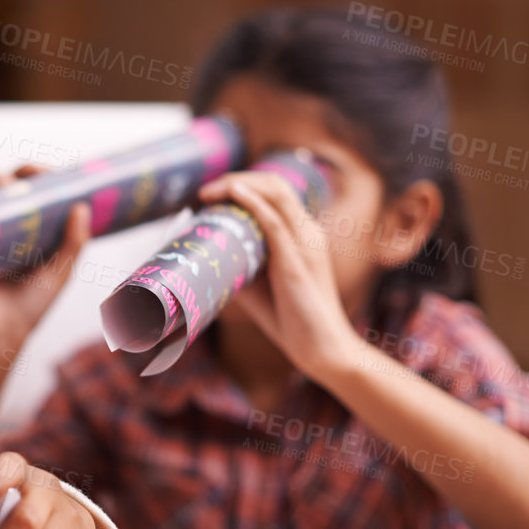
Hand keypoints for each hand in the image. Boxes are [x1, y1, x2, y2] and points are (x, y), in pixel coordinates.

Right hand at [0, 164, 92, 353]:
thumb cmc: (31, 307)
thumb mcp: (59, 274)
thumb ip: (73, 243)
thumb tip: (82, 206)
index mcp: (33, 234)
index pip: (34, 195)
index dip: (38, 177)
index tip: (43, 171)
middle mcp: (7, 232)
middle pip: (4, 192)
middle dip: (8, 178)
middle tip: (16, 180)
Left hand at [195, 171, 364, 382]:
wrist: (322, 349)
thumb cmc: (292, 321)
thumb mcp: (258, 288)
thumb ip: (239, 269)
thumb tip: (205, 261)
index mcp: (303, 235)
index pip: (276, 193)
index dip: (245, 184)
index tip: (213, 194)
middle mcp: (308, 232)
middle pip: (275, 185)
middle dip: (238, 179)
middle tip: (205, 191)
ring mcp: (305, 244)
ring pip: (276, 194)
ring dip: (240, 184)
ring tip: (211, 191)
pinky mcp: (296, 261)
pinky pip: (275, 222)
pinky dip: (252, 203)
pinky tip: (233, 194)